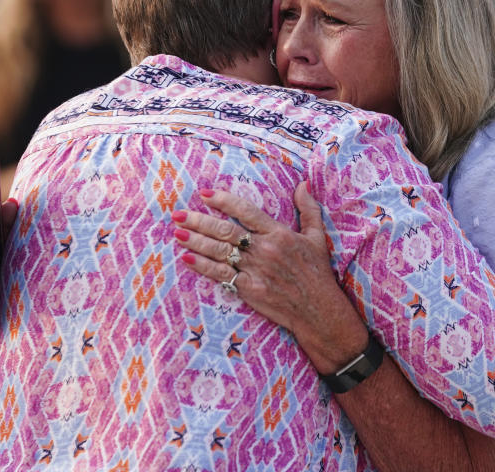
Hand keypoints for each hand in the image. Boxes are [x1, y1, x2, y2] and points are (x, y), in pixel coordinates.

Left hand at [172, 182, 369, 372]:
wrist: (317, 311)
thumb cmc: (317, 273)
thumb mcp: (317, 237)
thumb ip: (308, 209)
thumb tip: (303, 183)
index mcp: (279, 234)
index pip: (246, 211)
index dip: (223, 200)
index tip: (204, 194)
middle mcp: (264, 249)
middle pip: (225, 230)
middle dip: (199, 221)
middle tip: (178, 214)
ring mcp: (254, 270)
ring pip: (219, 251)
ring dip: (195, 241)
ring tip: (176, 232)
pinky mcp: (248, 289)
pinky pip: (220, 274)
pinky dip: (202, 266)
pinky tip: (187, 258)